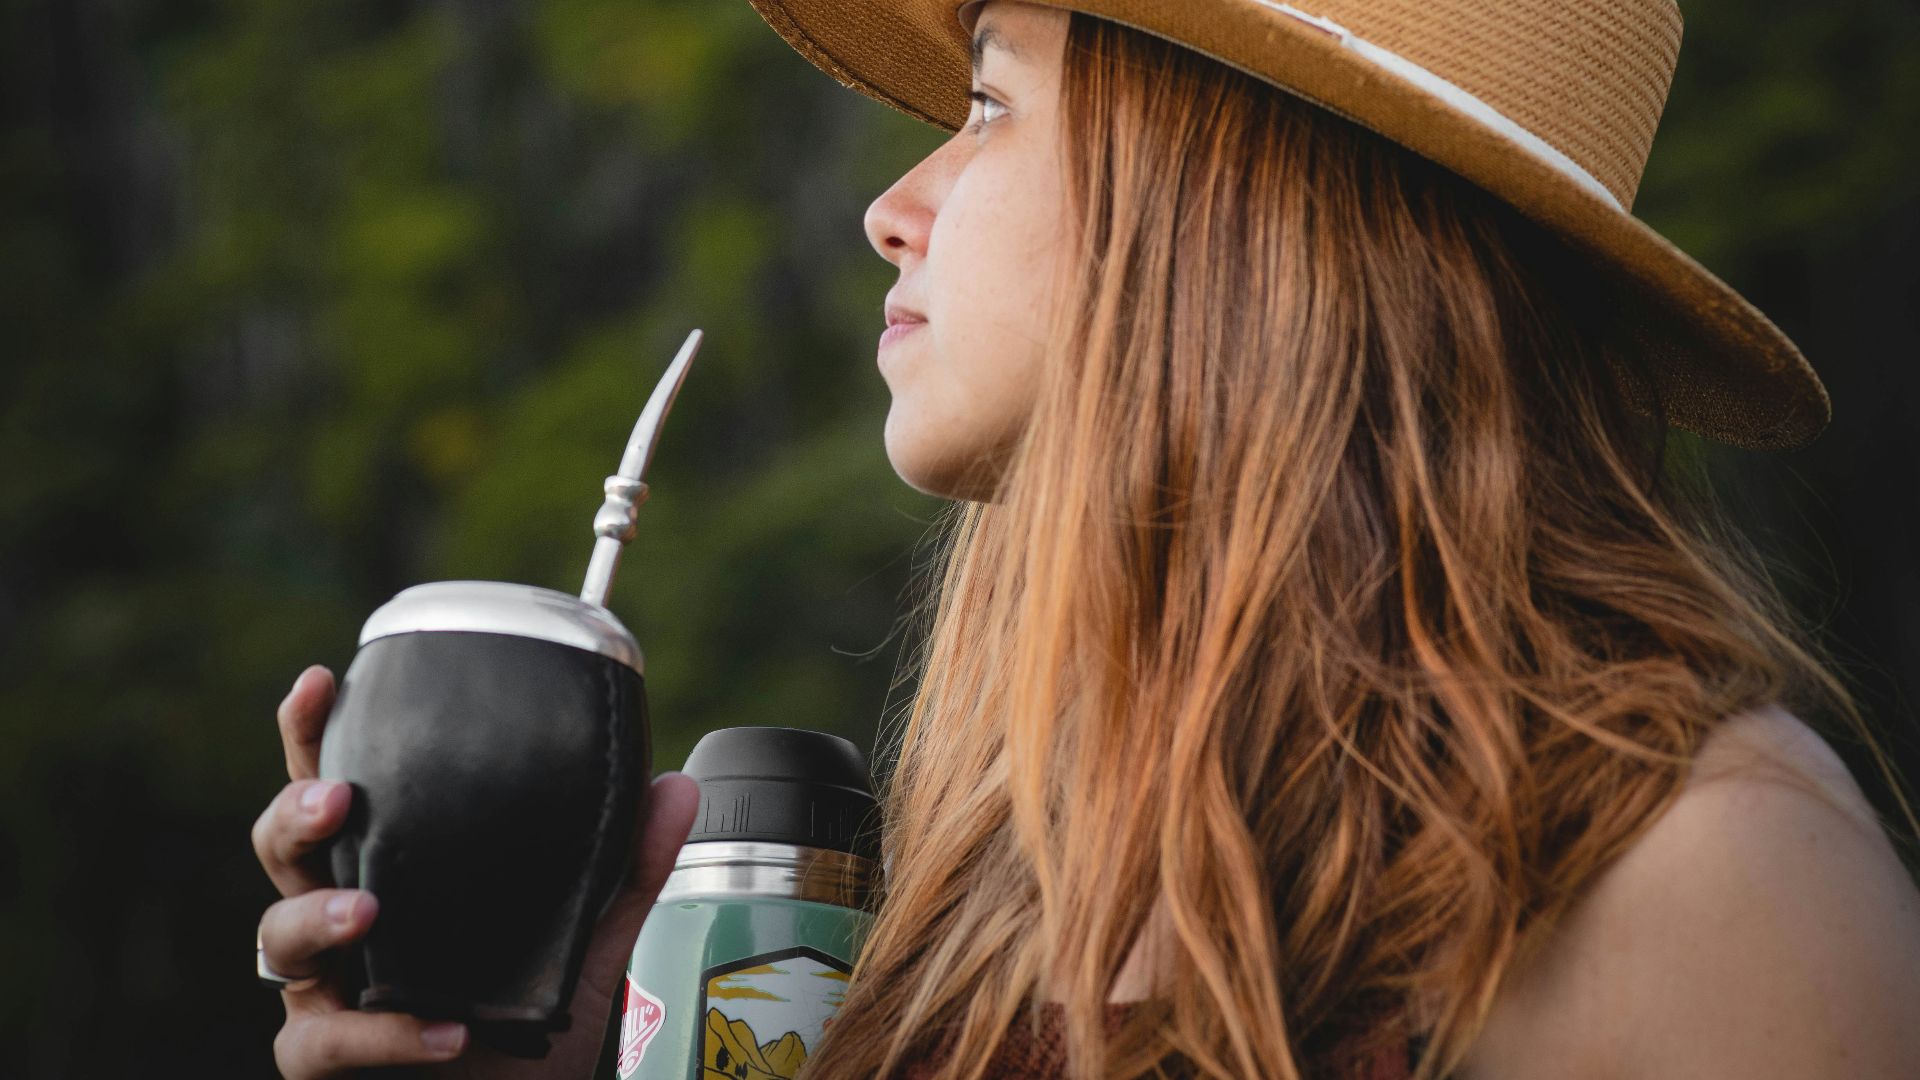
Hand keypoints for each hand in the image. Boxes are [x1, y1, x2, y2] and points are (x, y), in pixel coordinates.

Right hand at [253, 664, 699, 1077]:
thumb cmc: (528, 1025)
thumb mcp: (589, 941)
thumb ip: (628, 867)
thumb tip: (678, 787)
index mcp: (392, 869)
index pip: (333, 788)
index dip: (313, 735)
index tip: (320, 679)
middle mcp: (342, 921)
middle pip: (281, 849)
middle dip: (295, 814)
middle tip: (339, 796)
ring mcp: (325, 991)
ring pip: (279, 940)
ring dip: (319, 917)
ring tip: (369, 911)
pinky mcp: (325, 1063)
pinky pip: (326, 1042)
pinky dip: (386, 1034)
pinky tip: (446, 1029)